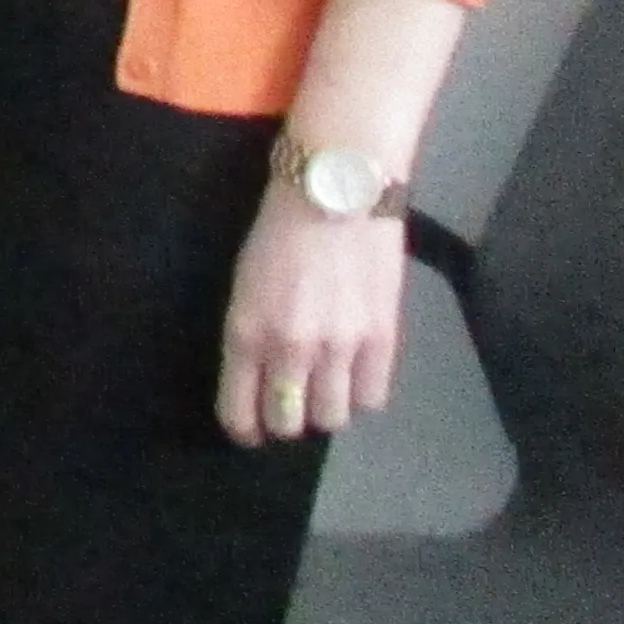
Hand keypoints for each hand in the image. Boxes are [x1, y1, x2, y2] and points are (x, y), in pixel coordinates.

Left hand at [219, 193, 409, 445]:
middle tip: (291, 402)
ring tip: (325, 386)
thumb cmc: (279, 230)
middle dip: (286, 419)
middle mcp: (291, 349)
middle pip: (290, 423)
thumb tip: (260, 377)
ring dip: (326, 408)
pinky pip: (373, 398)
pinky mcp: (383, 340)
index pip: (240, 411)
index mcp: (246, 332)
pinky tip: (355, 372)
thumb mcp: (245, 284)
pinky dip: (362, 393)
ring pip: (333, 418)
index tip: (251, 430)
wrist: (336, 192)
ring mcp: (340, 348)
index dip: (245, 429)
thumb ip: (252, 333)